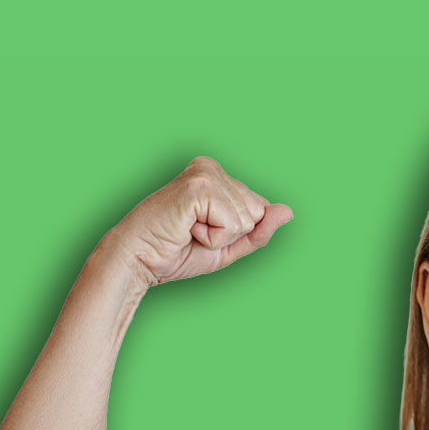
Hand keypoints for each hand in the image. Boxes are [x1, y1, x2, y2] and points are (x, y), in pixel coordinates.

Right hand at [106, 156, 292, 286]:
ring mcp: (205, 174)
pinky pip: (234, 224)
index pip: (260, 209)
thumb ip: (260, 231)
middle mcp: (211, 168)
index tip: (201, 231)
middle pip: (258, 212)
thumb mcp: (229, 246)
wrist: (140, 261)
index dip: (236, 234)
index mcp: (217, 175)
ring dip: (220, 237)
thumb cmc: (178, 253)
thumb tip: (288, 211)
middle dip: (230, 234)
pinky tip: (187, 228)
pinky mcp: (199, 187)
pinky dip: (214, 238)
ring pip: (248, 219)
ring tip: (189, 230)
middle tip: (194, 232)